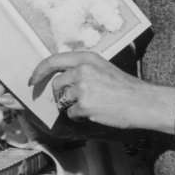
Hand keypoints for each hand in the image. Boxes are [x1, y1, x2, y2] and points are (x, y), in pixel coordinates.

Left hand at [29, 51, 151, 129]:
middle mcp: (82, 70)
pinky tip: (95, 112)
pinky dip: (79, 117)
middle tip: (75, 100)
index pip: (53, 60)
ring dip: (72, 106)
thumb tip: (61, 79)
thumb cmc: (124, 87)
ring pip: (63, 100)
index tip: (33, 80)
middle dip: (61, 95)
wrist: (141, 101)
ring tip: (92, 105)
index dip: (39, 71)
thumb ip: (83, 68)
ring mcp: (82, 88)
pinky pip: (71, 114)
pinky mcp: (84, 105)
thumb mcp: (103, 67)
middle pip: (56, 84)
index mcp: (86, 58)